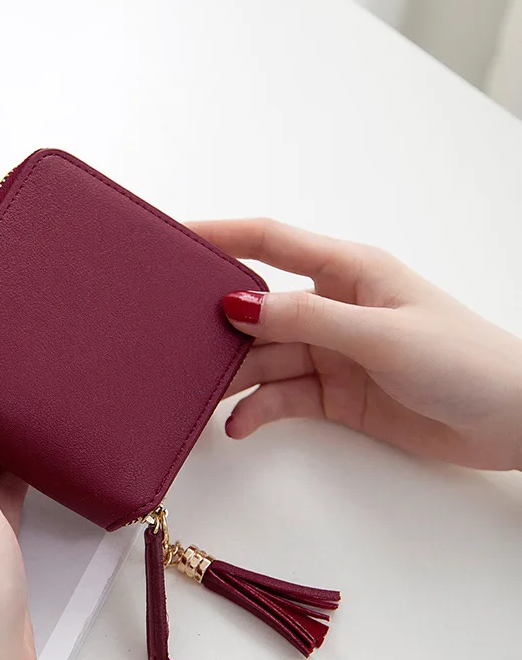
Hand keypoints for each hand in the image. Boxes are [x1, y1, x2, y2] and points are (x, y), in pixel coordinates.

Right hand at [193, 219, 521, 470]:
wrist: (509, 421)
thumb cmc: (462, 360)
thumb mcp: (380, 333)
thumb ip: (308, 319)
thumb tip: (237, 306)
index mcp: (345, 270)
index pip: (268, 241)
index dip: (219, 234)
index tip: (173, 240)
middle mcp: (330, 306)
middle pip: (256, 308)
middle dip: (216, 322)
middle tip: (173, 339)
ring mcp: (329, 351)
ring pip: (263, 357)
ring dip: (233, 376)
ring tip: (200, 394)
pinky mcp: (332, 392)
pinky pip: (281, 396)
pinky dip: (258, 410)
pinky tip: (238, 425)